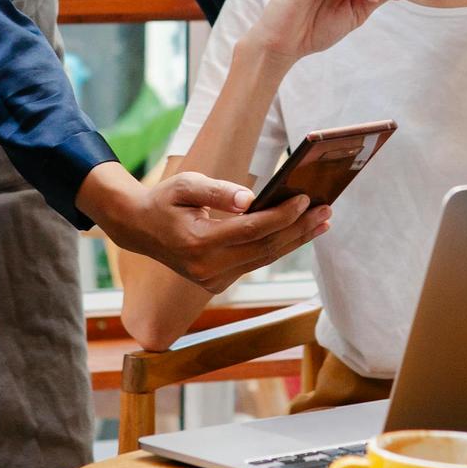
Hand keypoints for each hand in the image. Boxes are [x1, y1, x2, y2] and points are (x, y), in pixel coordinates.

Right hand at [103, 172, 330, 292]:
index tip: (306, 199)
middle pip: (264, 248)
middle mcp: (207, 268)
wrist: (140, 229)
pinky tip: (299, 232)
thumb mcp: (185, 185)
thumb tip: (251, 199)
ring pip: (264, 259)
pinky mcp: (218, 282)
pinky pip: (255, 262)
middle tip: (326, 210)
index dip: (281, 216)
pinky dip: (279, 246)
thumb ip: (218, 191)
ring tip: (322, 221)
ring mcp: (213, 280)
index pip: (251, 230)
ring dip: (296, 240)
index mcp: (198, 243)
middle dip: (298, 229)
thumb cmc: (164, 201)